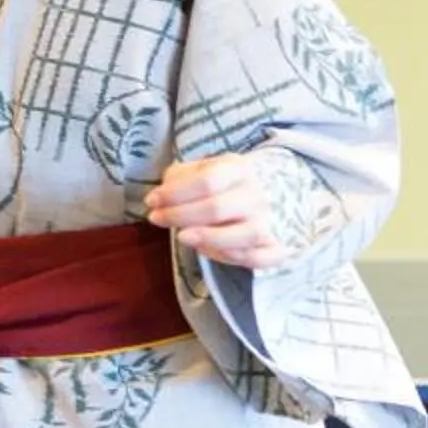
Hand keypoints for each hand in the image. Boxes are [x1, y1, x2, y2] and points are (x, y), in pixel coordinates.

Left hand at [145, 154, 291, 269]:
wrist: (265, 193)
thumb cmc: (222, 183)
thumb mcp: (201, 169)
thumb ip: (179, 179)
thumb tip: (160, 197)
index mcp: (239, 169)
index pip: (207, 180)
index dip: (174, 193)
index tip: (152, 201)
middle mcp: (257, 195)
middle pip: (217, 208)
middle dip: (180, 216)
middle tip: (156, 219)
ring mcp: (269, 222)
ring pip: (244, 236)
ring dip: (208, 238)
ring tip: (181, 237)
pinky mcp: (275, 247)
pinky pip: (259, 259)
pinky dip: (234, 258)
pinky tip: (206, 251)